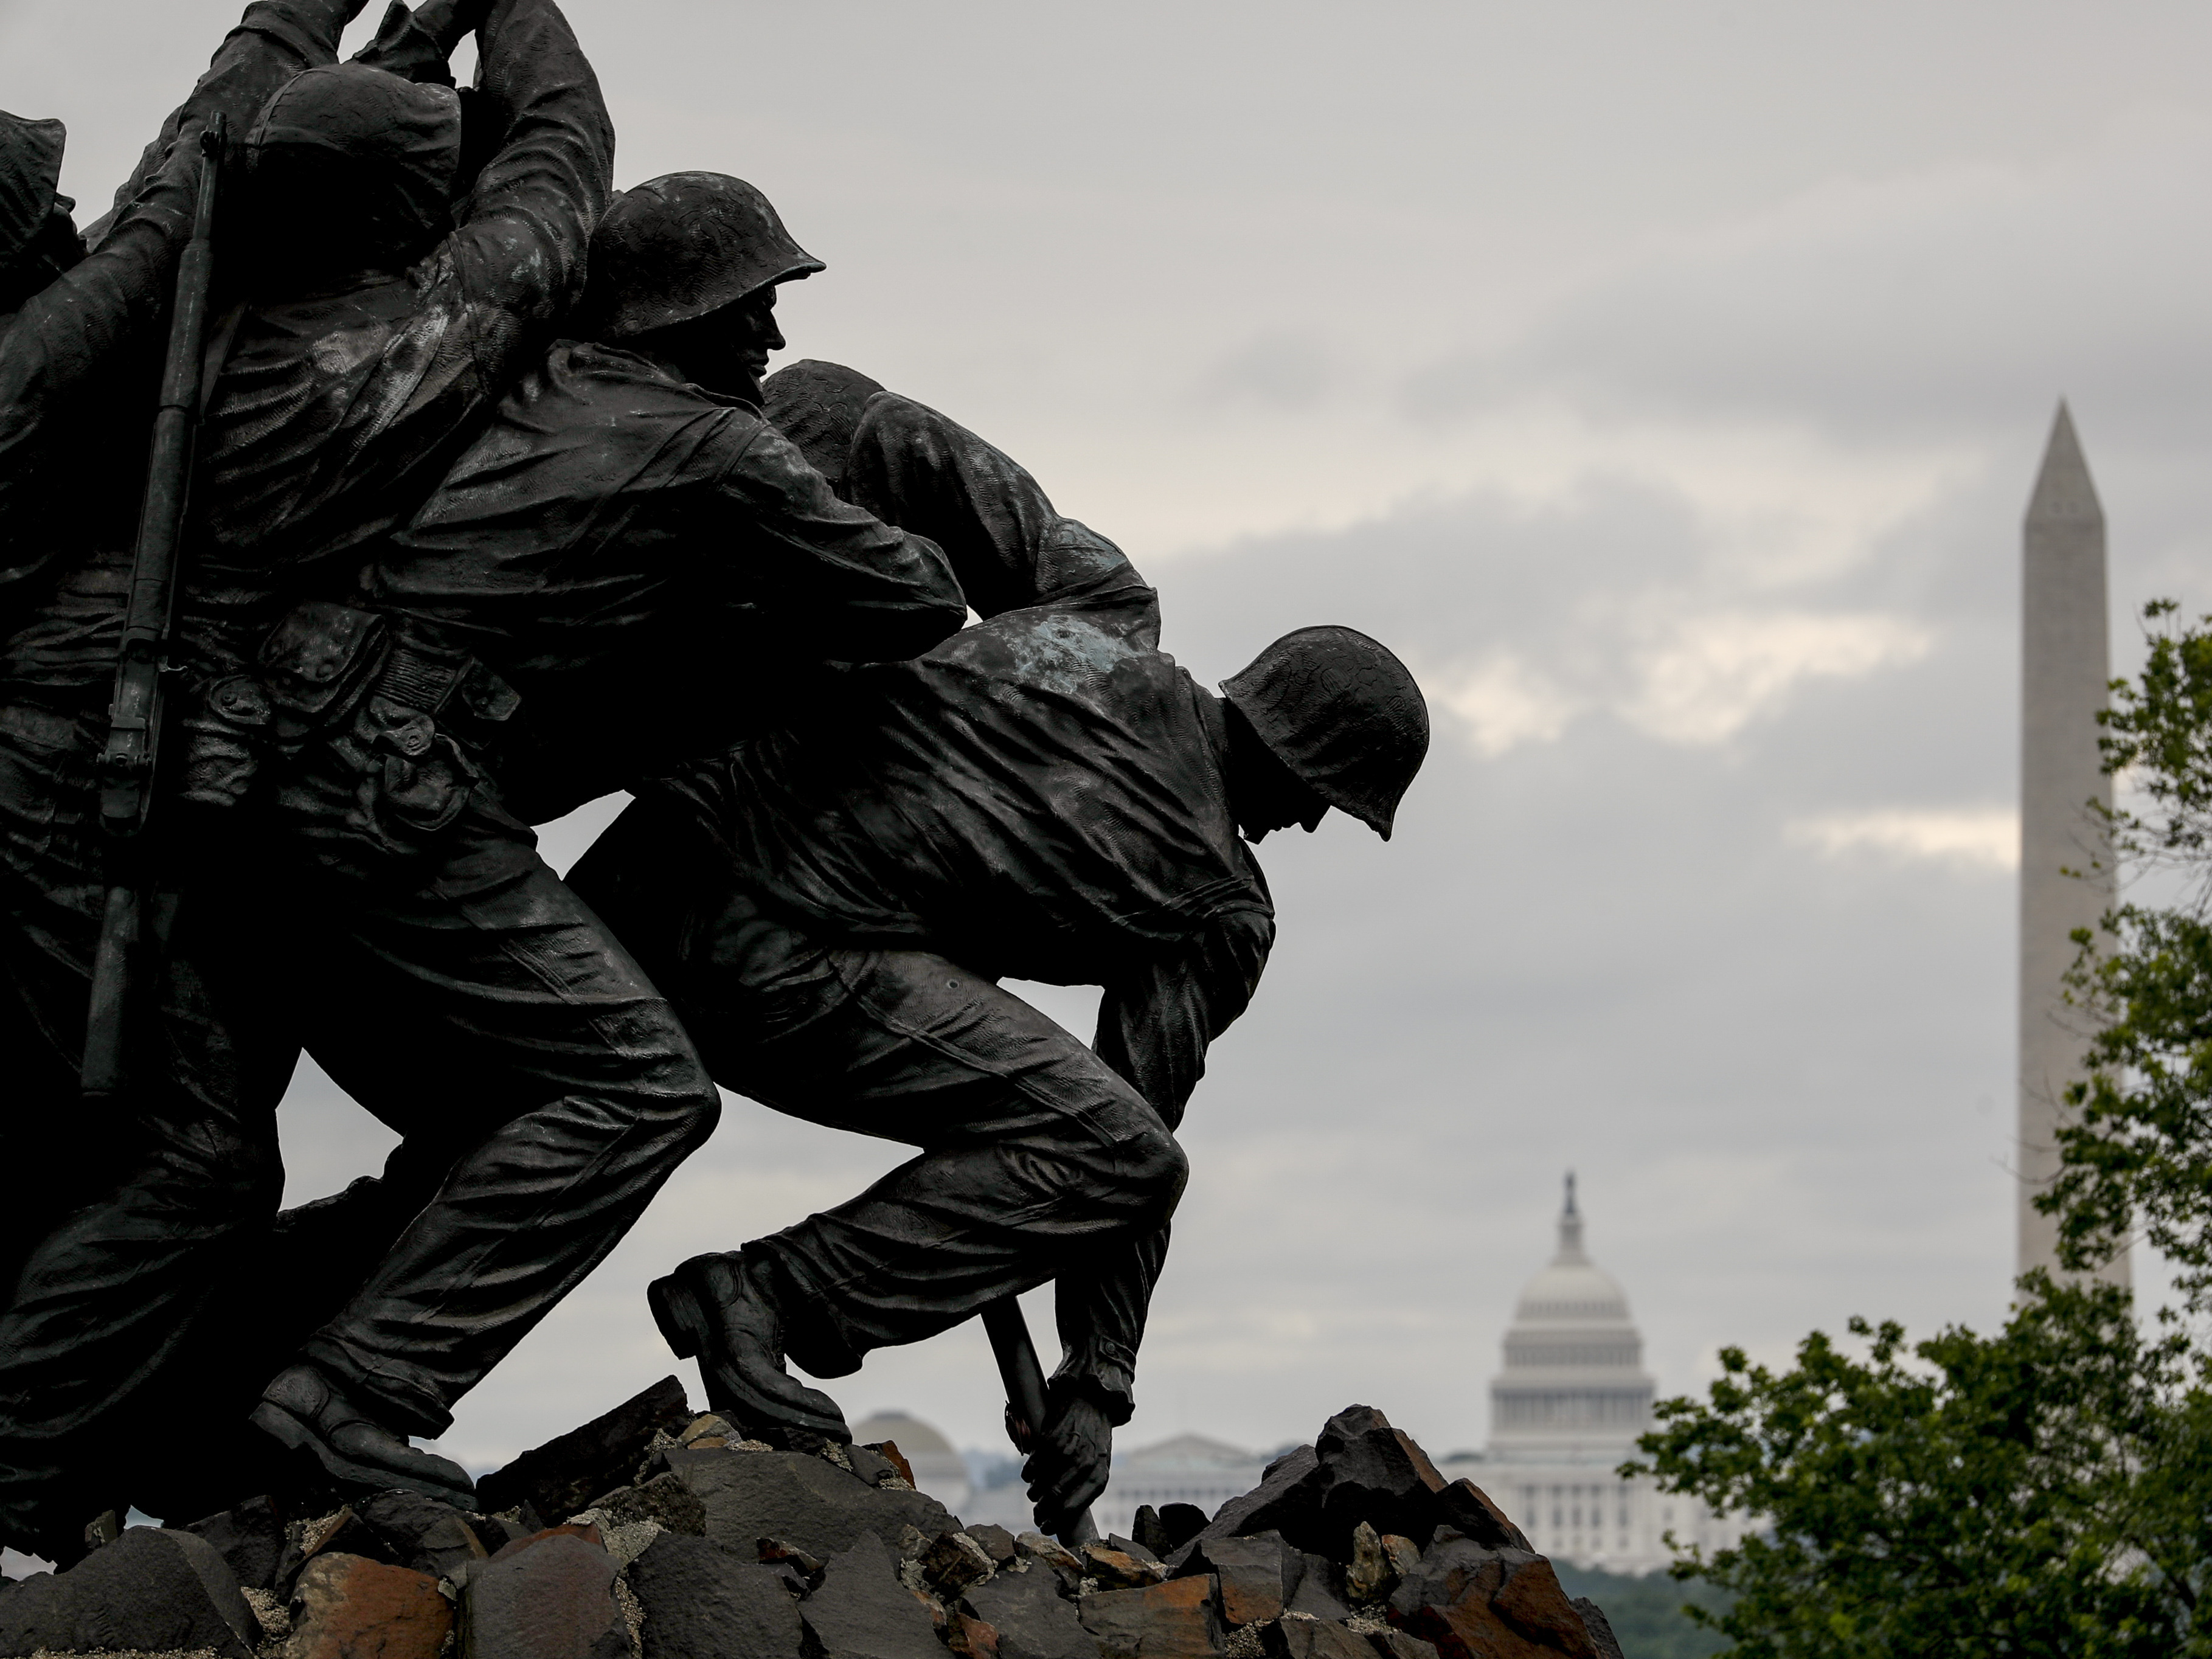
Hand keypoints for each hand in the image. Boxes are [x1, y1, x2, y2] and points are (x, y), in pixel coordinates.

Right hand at [1023, 1390, 1112, 1535]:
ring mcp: (1068, 1451)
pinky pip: (1034, 1465)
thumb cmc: (1095, 1439)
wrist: (1093, 1401)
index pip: (1073, 1509)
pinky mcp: (1053, 1439)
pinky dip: (1028, 1474)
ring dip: (1033, 1493)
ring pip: (1041, 1483)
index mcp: (1099, 1476)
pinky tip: (1028, 1476)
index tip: (1046, 1528)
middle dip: (1041, 1512)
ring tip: (1033, 1494)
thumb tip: (1064, 1513)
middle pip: (1054, 1499)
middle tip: (1036, 1516)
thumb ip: (1085, 1485)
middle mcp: (1085, 1466)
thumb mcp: (1100, 1464)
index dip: (1055, 1522)